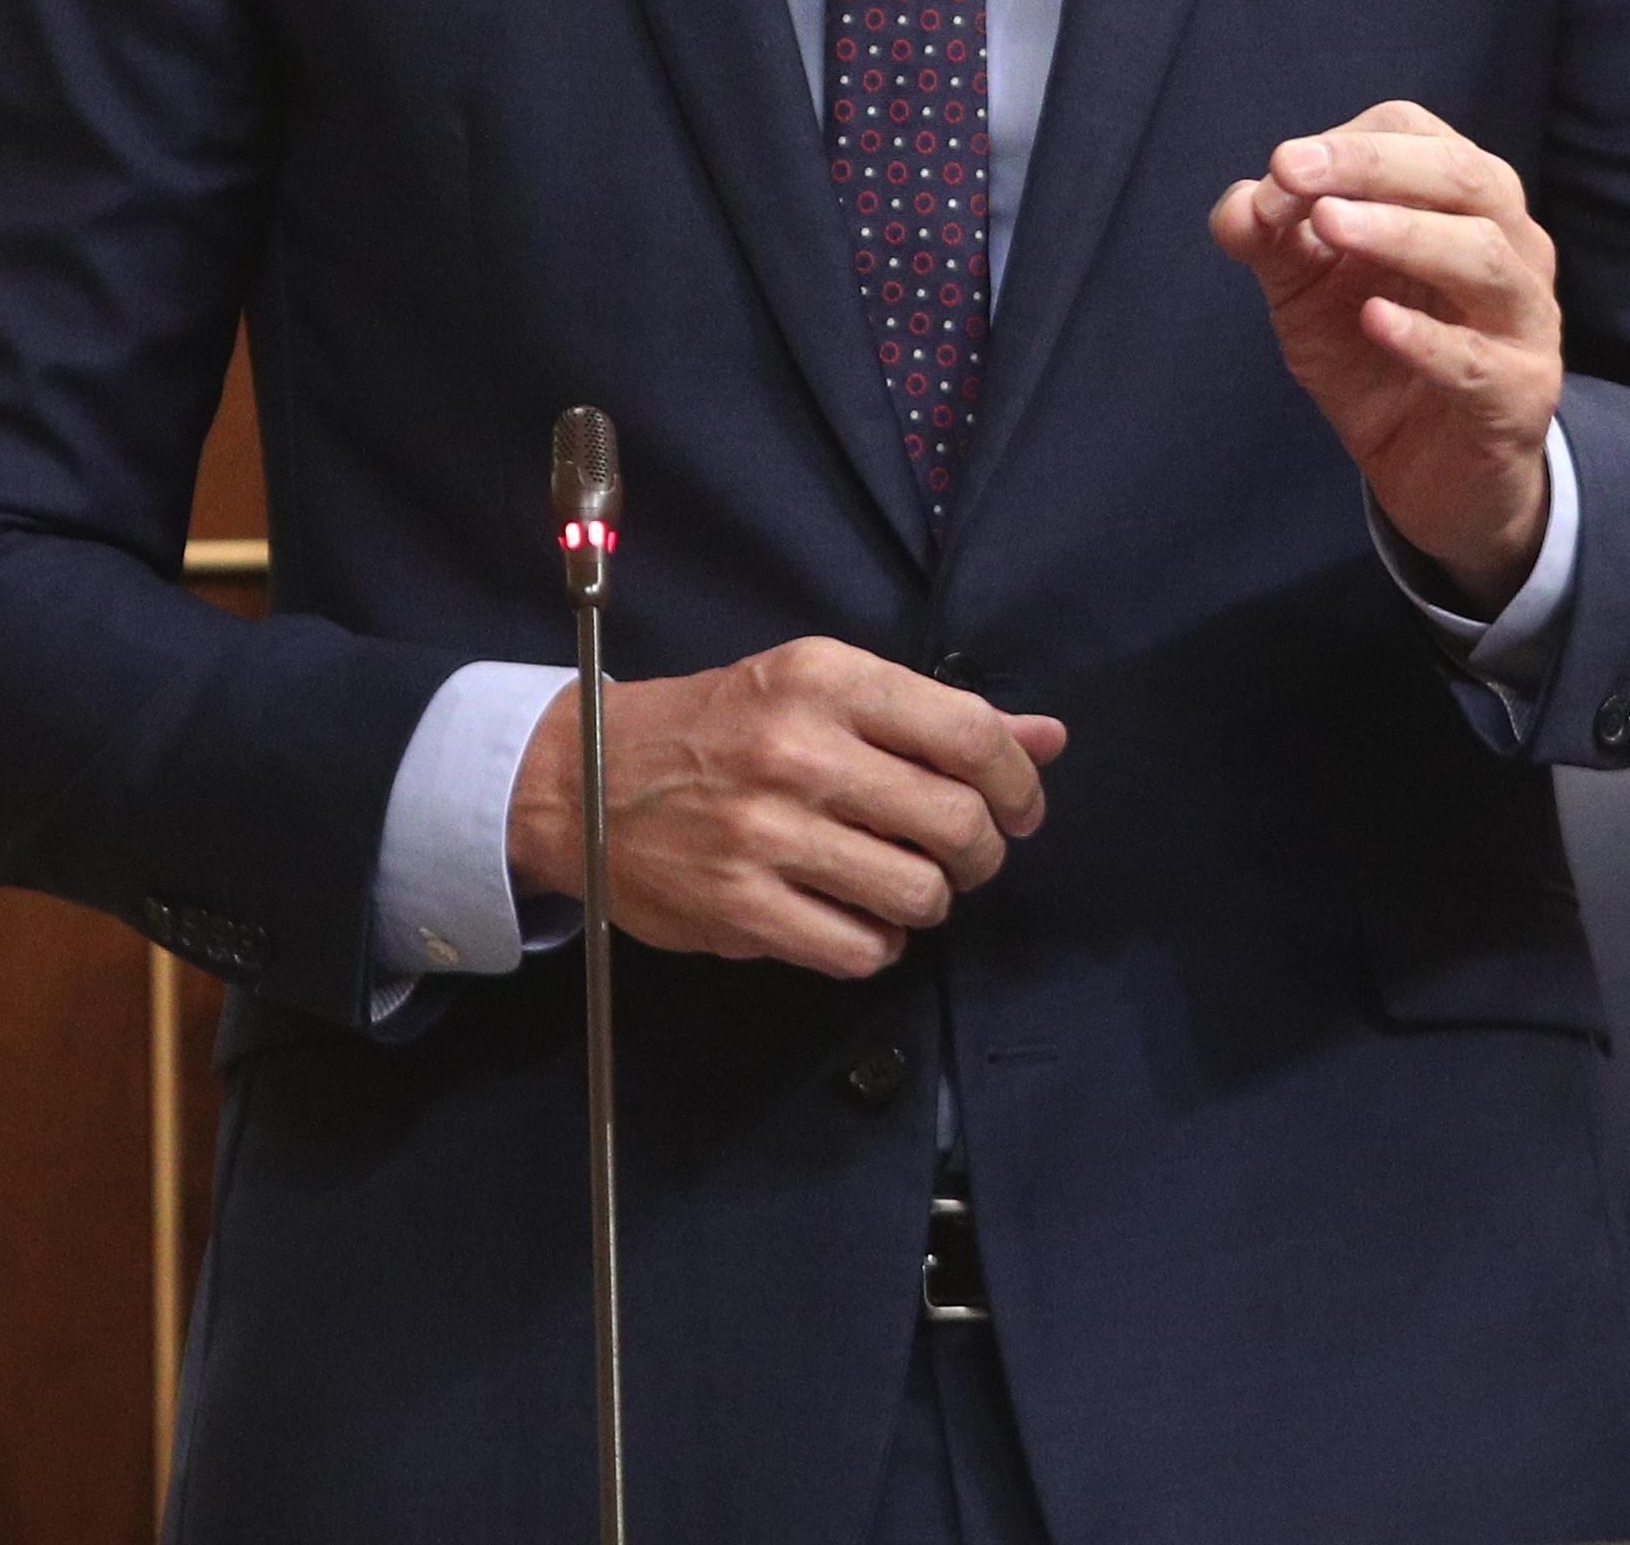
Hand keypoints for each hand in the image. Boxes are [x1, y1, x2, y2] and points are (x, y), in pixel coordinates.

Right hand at [508, 636, 1065, 980]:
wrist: (580, 779)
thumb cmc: (717, 727)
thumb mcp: (817, 689)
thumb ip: (934, 716)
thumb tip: (1049, 737)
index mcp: (824, 680)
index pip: (971, 734)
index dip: (1020, 782)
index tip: (1020, 808)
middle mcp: (799, 751)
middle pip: (958, 822)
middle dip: (981, 851)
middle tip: (960, 854)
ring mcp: (768, 835)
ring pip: (921, 895)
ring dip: (928, 900)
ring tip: (900, 883)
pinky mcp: (741, 909)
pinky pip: (862, 949)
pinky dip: (876, 944)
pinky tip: (854, 917)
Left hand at [1210, 98, 1563, 608]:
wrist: (1430, 476)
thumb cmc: (1374, 358)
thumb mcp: (1307, 292)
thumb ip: (1269, 241)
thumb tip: (1239, 203)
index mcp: (1462, 201)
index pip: (1418, 135)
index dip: (1346, 144)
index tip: (1280, 171)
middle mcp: (1510, 246)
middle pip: (1467, 176)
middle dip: (1374, 165)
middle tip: (1292, 170)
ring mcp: (1524, 321)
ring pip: (1483, 255)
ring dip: (1402, 233)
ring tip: (1330, 227)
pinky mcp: (1517, 397)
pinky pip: (1478, 360)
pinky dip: (1425, 336)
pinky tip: (1373, 319)